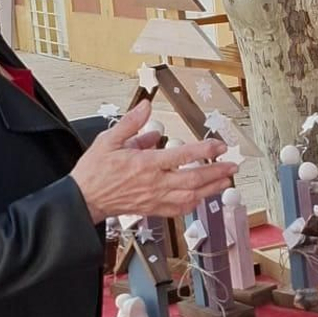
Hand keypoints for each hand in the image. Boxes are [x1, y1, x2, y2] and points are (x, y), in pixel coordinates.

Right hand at [71, 102, 231, 221]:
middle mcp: (154, 184)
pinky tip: (202, 197)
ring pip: (191, 196)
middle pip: (194, 179)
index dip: (204, 151)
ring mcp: (155, 199)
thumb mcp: (108, 140)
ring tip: (226, 181)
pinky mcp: (153, 210)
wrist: (84, 199)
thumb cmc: (95, 171)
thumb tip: (146, 106)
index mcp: (146, 164)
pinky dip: (194, 203)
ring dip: (211, 189)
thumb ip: (131, 123)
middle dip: (217, 172)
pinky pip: (179, 209)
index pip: (182, 156)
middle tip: (233, 165)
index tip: (219, 146)